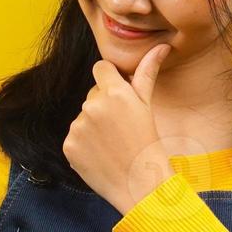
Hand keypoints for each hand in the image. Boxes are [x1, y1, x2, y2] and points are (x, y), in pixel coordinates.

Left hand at [62, 45, 175, 215]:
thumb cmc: (147, 143)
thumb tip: (162, 46)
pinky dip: (84, 145)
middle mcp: (93, 106)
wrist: (140, 184)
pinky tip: (100, 155)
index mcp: (115, 93)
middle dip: (104, 107)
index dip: (110, 80)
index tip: (118, 96)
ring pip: (83, 117)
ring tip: (112, 144)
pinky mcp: (69, 145)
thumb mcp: (147, 106)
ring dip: (93, 126)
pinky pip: (74, 137)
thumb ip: (147, 73)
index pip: (101, 68)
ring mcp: (79, 126)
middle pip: (93, 95)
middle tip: (121, 129)